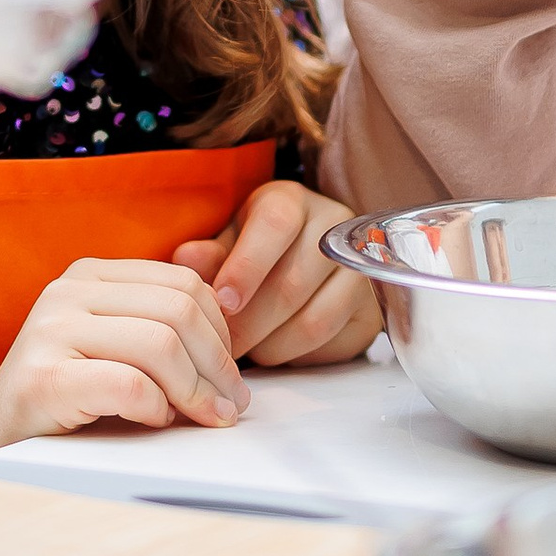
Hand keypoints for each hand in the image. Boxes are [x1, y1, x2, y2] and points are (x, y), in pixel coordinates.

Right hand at [0, 256, 244, 453]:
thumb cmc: (68, 400)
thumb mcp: (115, 346)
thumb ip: (159, 326)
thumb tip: (234, 332)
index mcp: (90, 274)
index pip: (184, 284)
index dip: (222, 332)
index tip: (230, 377)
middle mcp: (66, 291)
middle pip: (179, 311)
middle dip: (218, 364)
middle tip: (230, 407)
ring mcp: (50, 331)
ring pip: (161, 345)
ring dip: (196, 391)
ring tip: (203, 418)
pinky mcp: (42, 379)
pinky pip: (129, 385)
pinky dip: (157, 408)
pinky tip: (155, 421)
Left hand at [172, 180, 379, 365]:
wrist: (305, 263)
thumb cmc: (257, 250)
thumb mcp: (228, 242)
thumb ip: (209, 254)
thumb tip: (185, 260)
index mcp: (291, 200)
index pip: (276, 224)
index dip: (246, 266)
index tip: (222, 301)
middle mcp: (334, 227)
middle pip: (293, 282)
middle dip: (249, 322)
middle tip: (221, 343)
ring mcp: (359, 270)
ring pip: (314, 320)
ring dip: (271, 344)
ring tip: (245, 348)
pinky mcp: (370, 312)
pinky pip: (331, 343)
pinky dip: (296, 355)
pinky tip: (273, 349)